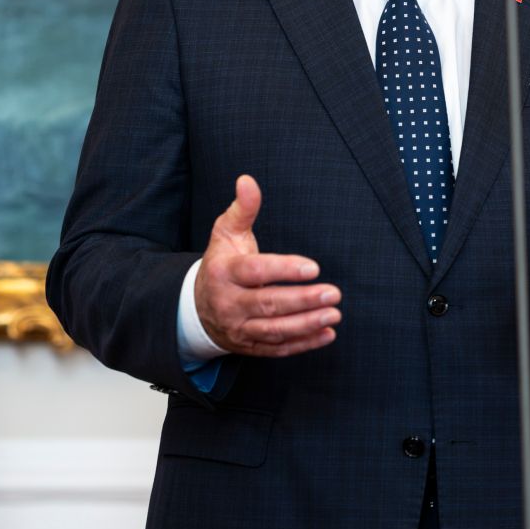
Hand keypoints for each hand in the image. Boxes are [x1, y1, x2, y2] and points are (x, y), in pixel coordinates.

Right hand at [195, 176, 341, 356]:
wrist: (196, 307)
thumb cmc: (221, 264)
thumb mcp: (226, 233)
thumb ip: (242, 209)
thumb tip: (247, 180)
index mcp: (224, 272)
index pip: (255, 271)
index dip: (284, 269)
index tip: (313, 267)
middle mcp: (229, 302)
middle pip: (268, 304)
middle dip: (303, 300)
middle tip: (334, 292)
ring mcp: (238, 327)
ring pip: (274, 330)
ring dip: (306, 325)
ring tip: (334, 314)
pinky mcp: (248, 346)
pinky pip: (277, 348)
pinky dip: (303, 344)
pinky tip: (327, 334)